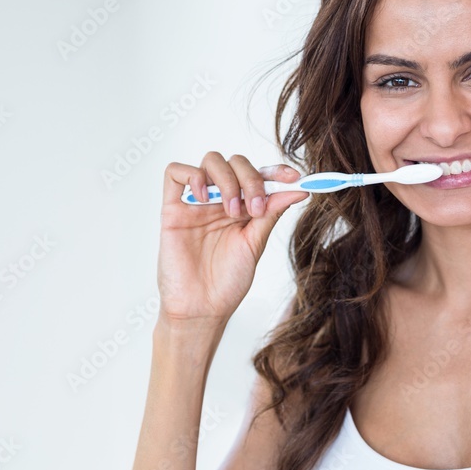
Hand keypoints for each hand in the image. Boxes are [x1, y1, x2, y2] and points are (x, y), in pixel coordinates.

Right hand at [156, 152, 307, 325]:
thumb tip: (298, 190)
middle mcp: (221, 200)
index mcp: (243, 207)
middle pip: (236, 163)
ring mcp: (197, 202)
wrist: (201, 308)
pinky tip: (204, 198)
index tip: (294, 177)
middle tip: (255, 207)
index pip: (260, 175)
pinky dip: (193, 175)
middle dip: (251, 178)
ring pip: (211, 161)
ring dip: (227, 179)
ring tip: (230, 211)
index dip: (277, 171)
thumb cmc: (228, 281)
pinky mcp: (172, 209)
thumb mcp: (255, 243)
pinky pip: (174, 172)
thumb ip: (272, 213)